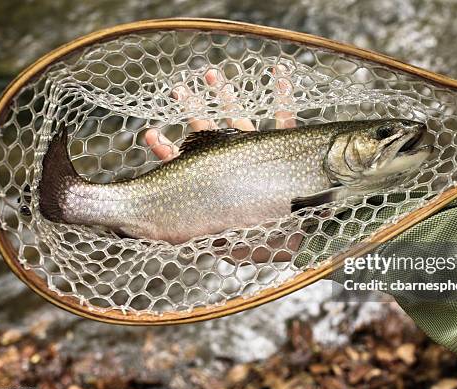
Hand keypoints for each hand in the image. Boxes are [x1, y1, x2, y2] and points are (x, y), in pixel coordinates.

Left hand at [143, 67, 301, 260]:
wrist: (305, 244)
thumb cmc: (268, 244)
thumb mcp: (234, 244)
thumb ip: (209, 236)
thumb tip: (178, 232)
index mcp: (218, 186)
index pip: (185, 167)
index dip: (167, 151)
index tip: (151, 135)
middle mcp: (234, 166)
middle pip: (207, 134)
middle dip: (192, 111)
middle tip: (178, 90)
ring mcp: (259, 156)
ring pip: (240, 121)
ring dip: (226, 98)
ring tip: (212, 76)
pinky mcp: (285, 153)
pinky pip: (285, 122)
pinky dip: (284, 99)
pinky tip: (280, 77)